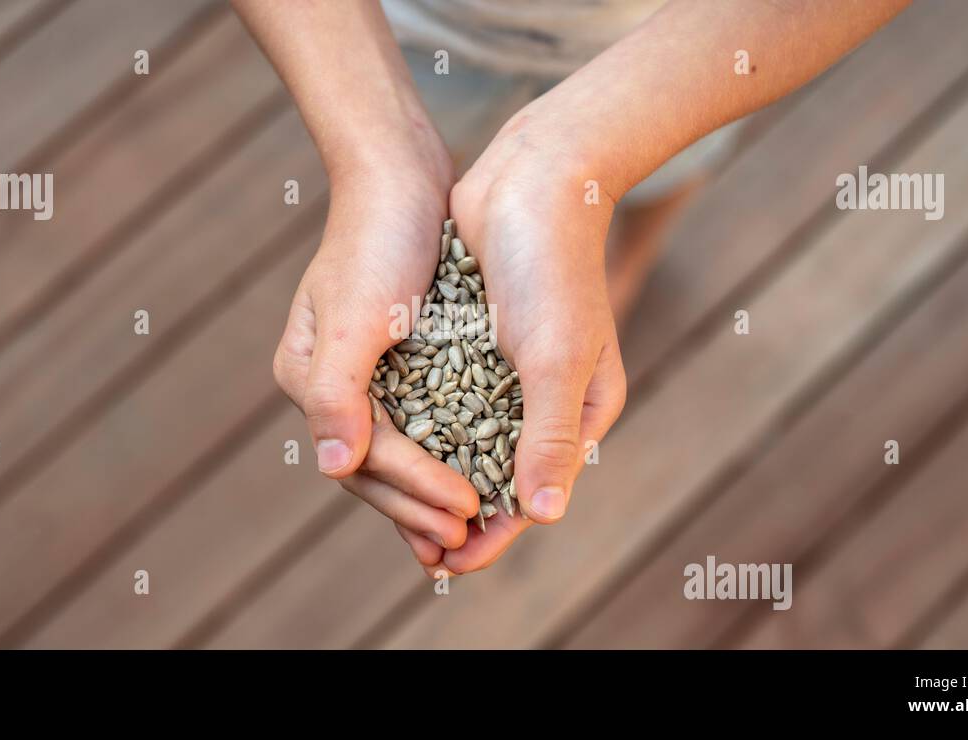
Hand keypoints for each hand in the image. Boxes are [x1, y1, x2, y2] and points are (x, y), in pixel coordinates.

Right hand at [272, 141, 481, 567]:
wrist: (401, 173)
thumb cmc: (379, 237)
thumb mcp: (357, 313)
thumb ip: (336, 392)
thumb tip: (333, 469)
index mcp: (306, 377)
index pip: (364, 453)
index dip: (414, 488)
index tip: (466, 511)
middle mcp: (330, 384)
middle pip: (375, 466)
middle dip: (421, 508)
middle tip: (472, 541)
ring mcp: (365, 373)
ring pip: (399, 453)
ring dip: (431, 494)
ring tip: (472, 532)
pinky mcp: (399, 360)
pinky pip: (421, 423)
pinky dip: (446, 455)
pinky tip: (477, 477)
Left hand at [439, 108, 627, 572]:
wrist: (534, 175)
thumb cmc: (552, 265)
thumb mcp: (554, 356)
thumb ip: (548, 436)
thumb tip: (541, 517)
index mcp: (581, 411)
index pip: (536, 493)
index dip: (495, 534)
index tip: (449, 563)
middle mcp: (546, 399)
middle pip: (498, 476)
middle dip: (458, 513)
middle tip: (419, 552)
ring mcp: (508, 371)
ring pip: (467, 443)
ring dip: (436, 477)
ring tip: (394, 512)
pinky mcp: (474, 343)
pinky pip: (446, 400)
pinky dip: (422, 428)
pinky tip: (386, 446)